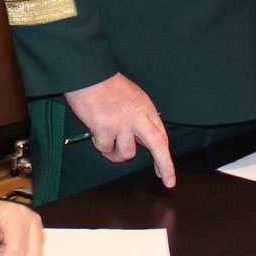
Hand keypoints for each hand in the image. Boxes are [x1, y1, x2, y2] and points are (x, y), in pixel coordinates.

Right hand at [63, 72, 174, 187]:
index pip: (162, 136)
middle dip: (166, 167)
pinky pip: (104, 148)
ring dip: (115, 154)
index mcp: (146, 108)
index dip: (164, 156)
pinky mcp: (106, 129)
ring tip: (105, 144)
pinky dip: (99, 144)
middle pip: (158, 146)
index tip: (165, 171)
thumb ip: (139, 117)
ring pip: (127, 153)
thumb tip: (140, 140)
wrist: (86, 73)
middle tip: (169, 182)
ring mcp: (123, 123)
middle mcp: (138, 117)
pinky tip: (94, 131)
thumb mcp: (132, 97)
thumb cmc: (105, 84)